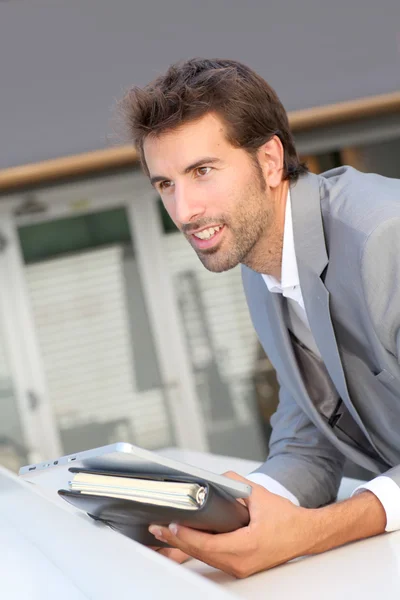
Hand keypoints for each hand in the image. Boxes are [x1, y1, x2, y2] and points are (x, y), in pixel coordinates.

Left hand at [148, 471, 309, 577]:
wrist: (304, 534)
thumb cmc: (287, 518)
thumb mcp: (259, 496)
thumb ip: (235, 484)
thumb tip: (216, 479)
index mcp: (247, 546)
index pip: (209, 544)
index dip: (187, 535)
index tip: (172, 525)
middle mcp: (242, 562)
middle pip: (202, 553)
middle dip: (178, 541)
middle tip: (158, 530)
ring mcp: (241, 567)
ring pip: (206, 558)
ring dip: (185, 546)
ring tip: (165, 534)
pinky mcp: (240, 567)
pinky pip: (214, 559)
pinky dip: (197, 549)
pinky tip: (185, 539)